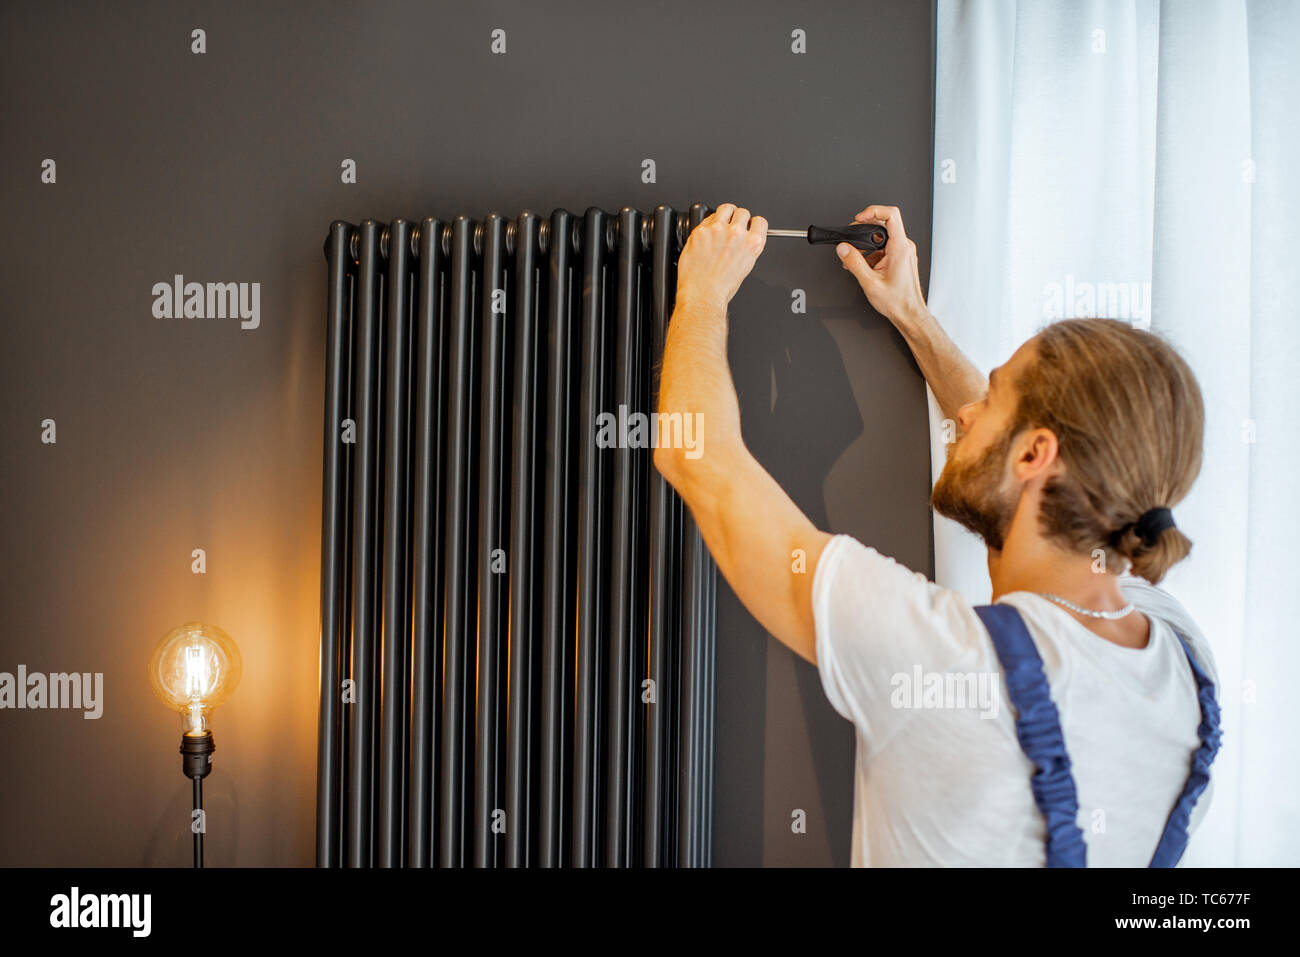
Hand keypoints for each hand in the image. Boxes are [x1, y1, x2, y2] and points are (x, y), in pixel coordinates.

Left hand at [676, 203, 766, 306]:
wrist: (702, 293)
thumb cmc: (722, 287)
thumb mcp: (745, 267)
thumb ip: (746, 249)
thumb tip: (744, 240)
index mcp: (753, 244)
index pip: (760, 221)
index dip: (753, 223)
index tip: (749, 225)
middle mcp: (737, 234)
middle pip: (742, 212)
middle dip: (738, 218)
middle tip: (731, 227)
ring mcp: (718, 230)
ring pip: (726, 208)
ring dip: (724, 214)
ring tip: (720, 224)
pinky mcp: (701, 230)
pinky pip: (707, 218)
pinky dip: (707, 225)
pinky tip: (706, 236)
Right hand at [837, 205, 928, 325]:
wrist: (909, 313)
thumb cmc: (897, 301)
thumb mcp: (870, 282)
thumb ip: (854, 263)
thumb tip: (843, 248)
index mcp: (900, 247)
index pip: (890, 214)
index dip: (873, 211)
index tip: (859, 219)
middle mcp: (904, 246)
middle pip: (882, 224)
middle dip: (863, 232)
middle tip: (851, 242)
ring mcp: (903, 252)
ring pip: (881, 239)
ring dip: (865, 246)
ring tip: (855, 260)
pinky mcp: (900, 258)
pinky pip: (883, 248)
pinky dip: (871, 254)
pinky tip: (863, 266)